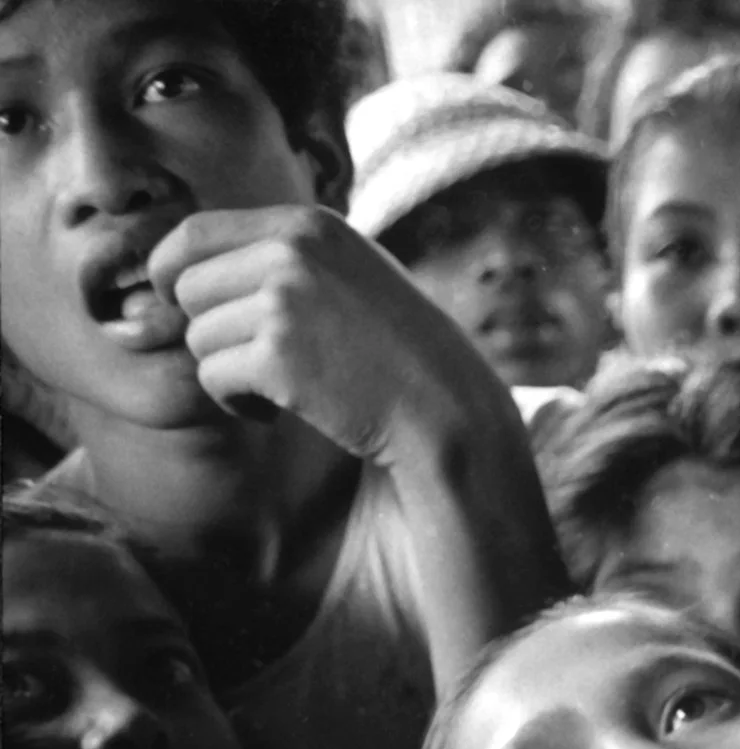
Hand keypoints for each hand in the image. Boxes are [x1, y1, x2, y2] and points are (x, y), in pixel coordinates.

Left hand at [149, 207, 504, 466]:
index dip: (172, 272)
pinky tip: (276, 414)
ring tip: (277, 388)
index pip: (193, 233)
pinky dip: (237, 404)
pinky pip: (214, 379)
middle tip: (252, 362)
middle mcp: (291, 253)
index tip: (184, 306)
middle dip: (208, 330)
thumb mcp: (353, 273)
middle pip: (188, 287)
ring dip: (227, 370)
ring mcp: (285, 303)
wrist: (447, 408)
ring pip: (198, 337)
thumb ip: (290, 254)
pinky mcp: (279, 358)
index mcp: (307, 224)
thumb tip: (194, 258)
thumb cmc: (401, 350)